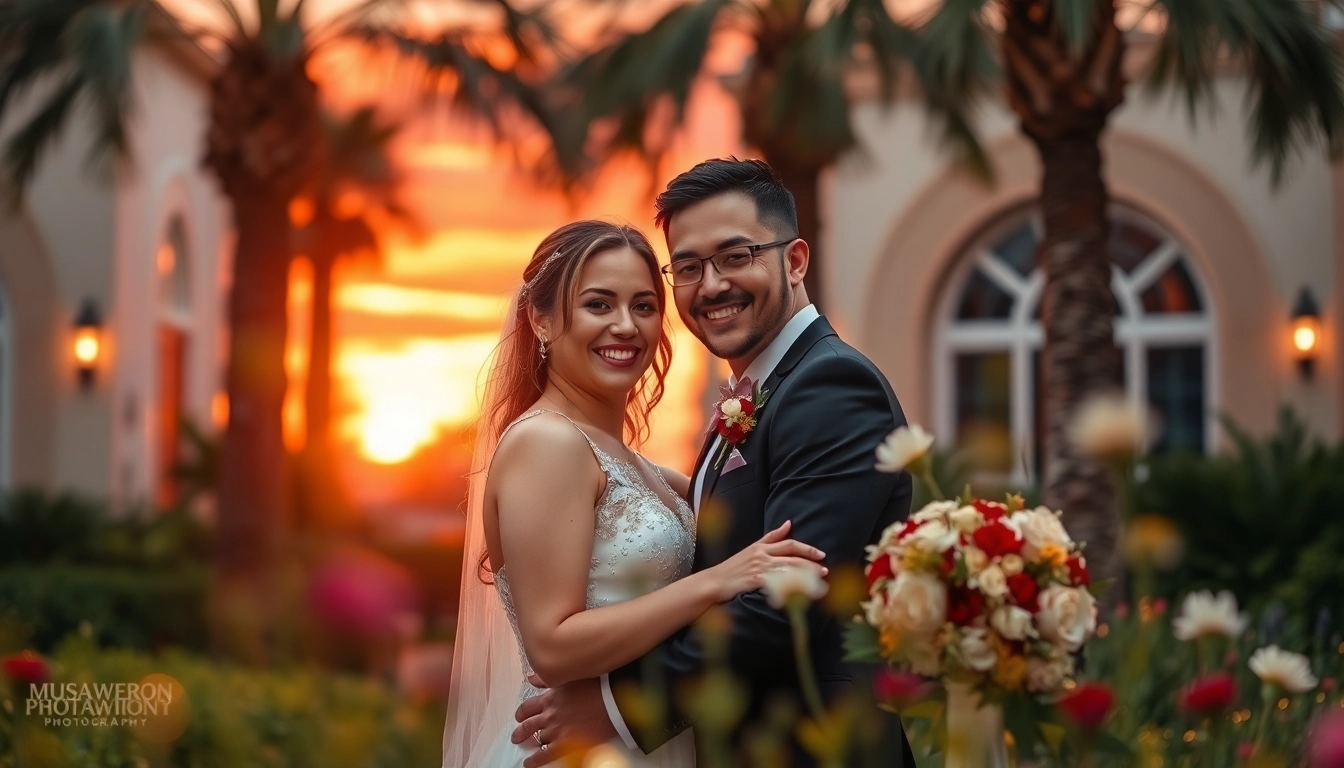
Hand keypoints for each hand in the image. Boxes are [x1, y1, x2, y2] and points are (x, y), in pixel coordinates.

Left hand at [511, 675, 616, 766]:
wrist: (613, 702)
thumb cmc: (598, 688)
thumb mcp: (571, 678)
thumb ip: (548, 679)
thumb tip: (532, 678)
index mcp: (551, 698)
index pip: (527, 708)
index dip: (521, 714)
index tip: (520, 717)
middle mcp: (550, 714)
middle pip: (527, 726)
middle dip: (520, 732)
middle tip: (517, 736)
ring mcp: (556, 730)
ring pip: (536, 740)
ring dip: (530, 745)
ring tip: (527, 751)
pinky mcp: (565, 744)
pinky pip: (544, 755)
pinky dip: (535, 760)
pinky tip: (531, 763)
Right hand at [706, 519, 826, 601]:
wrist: (715, 581)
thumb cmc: (734, 567)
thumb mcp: (752, 548)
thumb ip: (771, 537)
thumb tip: (789, 523)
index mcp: (761, 547)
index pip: (789, 544)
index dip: (807, 549)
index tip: (821, 555)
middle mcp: (762, 555)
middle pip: (792, 556)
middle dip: (810, 562)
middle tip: (824, 570)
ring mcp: (759, 568)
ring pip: (788, 569)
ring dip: (806, 575)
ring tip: (819, 581)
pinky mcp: (756, 581)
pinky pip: (777, 583)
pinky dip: (791, 586)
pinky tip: (801, 592)